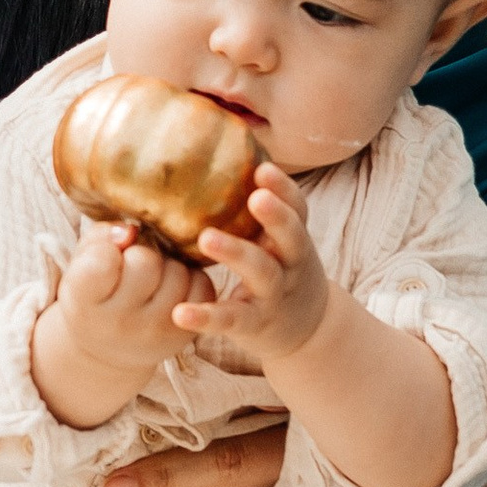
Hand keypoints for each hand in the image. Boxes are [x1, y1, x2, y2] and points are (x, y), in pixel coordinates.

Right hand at [31, 221, 198, 425]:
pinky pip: (202, 287)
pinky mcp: (183, 335)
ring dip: (167, 266)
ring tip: (152, 279)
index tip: (107, 258)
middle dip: (141, 255)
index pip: (103, 261)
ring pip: (177, 272)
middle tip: (132, 267)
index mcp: (85, 303)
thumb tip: (131, 231)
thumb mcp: (82, 265)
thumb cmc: (94, 295)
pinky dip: (190, 280)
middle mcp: (120, 323)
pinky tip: (170, 288)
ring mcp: (154, 332)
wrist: (107, 351)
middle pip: (146, 262)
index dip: (108, 249)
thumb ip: (100, 238)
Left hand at [169, 167, 324, 359]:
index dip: (284, 190)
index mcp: (293, 239)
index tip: (264, 168)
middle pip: (293, 238)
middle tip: (255, 197)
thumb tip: (214, 154)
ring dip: (236, 253)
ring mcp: (275, 296)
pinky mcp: (254, 324)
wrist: (306, 331)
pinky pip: (231, 319)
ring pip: (262, 273)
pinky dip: (206, 317)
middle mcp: (290, 265)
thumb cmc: (279, 271)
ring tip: (206, 238)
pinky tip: (180, 312)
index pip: (298, 209)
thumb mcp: (279, 241)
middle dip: (276, 217)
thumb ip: (259, 211)